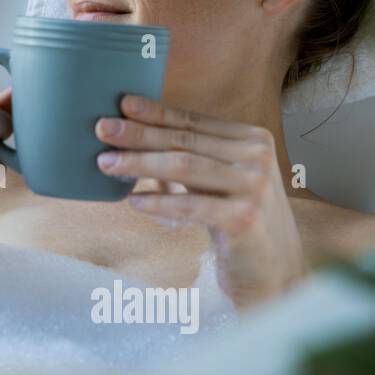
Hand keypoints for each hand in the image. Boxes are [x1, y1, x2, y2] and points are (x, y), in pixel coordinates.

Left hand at [93, 94, 307, 306]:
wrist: (273, 270)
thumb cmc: (237, 218)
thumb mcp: (220, 179)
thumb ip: (193, 155)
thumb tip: (134, 133)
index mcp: (252, 139)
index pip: (193, 121)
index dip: (155, 112)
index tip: (122, 104)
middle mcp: (257, 157)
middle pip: (185, 140)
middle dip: (139, 134)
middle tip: (102, 128)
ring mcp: (254, 187)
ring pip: (184, 166)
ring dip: (140, 163)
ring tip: (106, 163)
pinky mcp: (244, 219)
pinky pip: (191, 205)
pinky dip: (159, 201)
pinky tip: (133, 200)